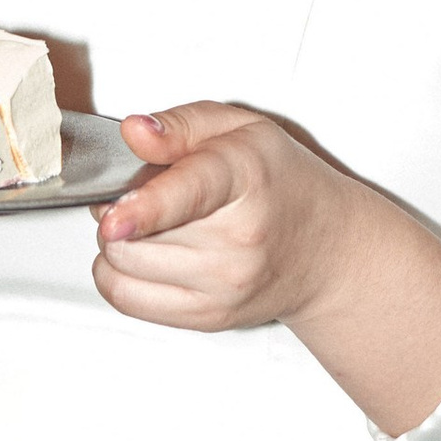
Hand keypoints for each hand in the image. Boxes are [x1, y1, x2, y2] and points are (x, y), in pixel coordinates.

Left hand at [93, 101, 348, 335]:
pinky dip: (117, 274)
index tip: (114, 217)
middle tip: (137, 194)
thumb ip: (181, 124)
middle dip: (116, 207)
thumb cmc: (280, 183)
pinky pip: (128, 299)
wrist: (327, 249)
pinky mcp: (208, 316)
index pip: (190, 193)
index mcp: (244, 176)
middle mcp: (237, 238)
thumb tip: (135, 133)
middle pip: (138, 231)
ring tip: (146, 224)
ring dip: (116, 241)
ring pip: (123, 265)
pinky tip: (142, 254)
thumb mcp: (241, 129)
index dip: (145, 206)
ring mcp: (224, 284)